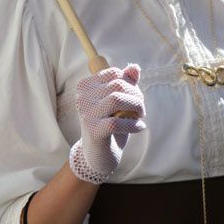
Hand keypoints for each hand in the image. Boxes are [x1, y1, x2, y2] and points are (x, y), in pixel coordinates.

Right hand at [69, 64, 145, 184]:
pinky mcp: (93, 131)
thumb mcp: (118, 102)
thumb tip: (135, 67)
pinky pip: (117, 122)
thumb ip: (125, 83)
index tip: (135, 98)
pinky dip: (134, 125)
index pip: (114, 73)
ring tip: (140, 116)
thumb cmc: (109, 125)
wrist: (98, 156)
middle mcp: (82, 98)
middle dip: (136, 96)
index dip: (131, 84)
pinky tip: (139, 128)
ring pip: (117, 99)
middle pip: (118, 85)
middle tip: (141, 110)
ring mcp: (86, 115)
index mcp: (85, 87)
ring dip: (136, 107)